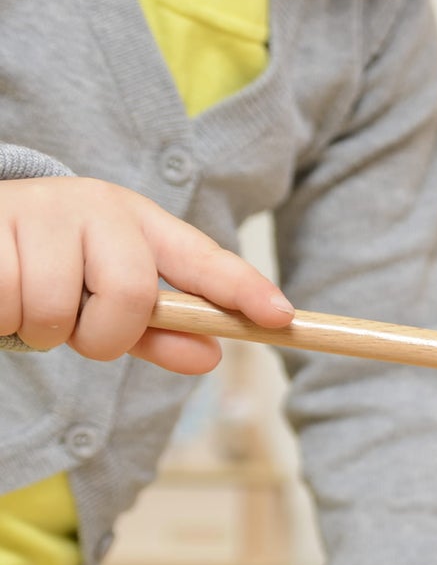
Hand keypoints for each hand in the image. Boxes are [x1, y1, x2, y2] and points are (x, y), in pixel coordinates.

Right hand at [0, 176, 291, 372]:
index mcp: (140, 224)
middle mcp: (98, 207)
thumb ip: (162, 332)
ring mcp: (43, 209)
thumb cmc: (52, 268)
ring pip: (56, 309)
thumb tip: (211, 357)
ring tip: (27, 303)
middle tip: (76, 328)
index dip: (243, 289)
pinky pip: (5, 301)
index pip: (203, 258)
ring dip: (41, 331)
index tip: (281, 315)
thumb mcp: (110, 299)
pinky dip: (1, 318)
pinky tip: (0, 295)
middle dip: (104, 336)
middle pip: (131, 295)